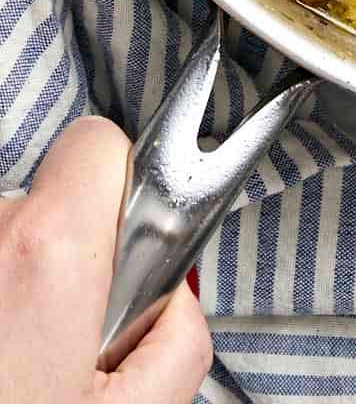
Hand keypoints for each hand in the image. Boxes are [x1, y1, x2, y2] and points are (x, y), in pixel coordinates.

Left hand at [0, 116, 210, 402]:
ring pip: (3, 244)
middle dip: (73, 254)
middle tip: (73, 338)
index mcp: (46, 252)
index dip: (126, 189)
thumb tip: (177, 302)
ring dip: (15, 287)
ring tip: (18, 367)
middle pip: (49, 200)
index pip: (100, 144)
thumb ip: (181, 336)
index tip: (131, 247)